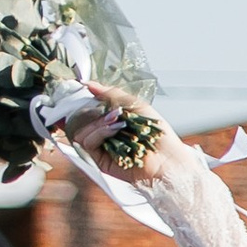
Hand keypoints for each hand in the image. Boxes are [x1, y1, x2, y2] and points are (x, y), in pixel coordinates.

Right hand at [66, 79, 183, 184]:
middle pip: (79, 120)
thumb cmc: (157, 134)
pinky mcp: (100, 161)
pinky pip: (88, 143)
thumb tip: (88, 85)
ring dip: (97, 122)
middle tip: (107, 110)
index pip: (86, 109)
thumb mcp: (134, 104)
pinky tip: (114, 129)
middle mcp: (102, 134)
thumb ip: (110, 94)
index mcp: (109, 120)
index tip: (81, 90)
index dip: (81, 101)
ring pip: (81, 131)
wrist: (167, 158)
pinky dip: (99, 133)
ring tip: (116, 121)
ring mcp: (101, 148)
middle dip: (90, 111)